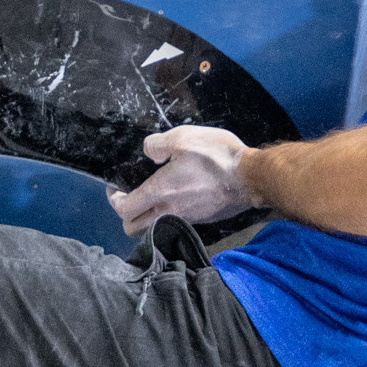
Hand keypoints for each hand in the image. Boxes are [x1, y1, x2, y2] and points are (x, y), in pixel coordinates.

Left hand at [107, 124, 254, 234]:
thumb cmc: (217, 157)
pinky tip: (178, 195)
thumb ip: (157, 144)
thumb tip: (148, 151)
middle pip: (133, 228)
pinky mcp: (201, 220)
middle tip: (131, 196)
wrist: (251, 177)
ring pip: (154, 228)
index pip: (124, 210)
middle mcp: (169, 211)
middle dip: (127, 215)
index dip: (115, 199)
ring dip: (147, 217)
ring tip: (154, 195)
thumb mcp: (182, 138)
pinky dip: (169, 214)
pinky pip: (175, 223)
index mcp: (160, 193)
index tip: (116, 187)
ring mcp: (186, 219)